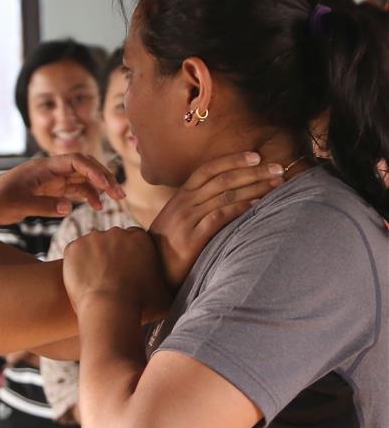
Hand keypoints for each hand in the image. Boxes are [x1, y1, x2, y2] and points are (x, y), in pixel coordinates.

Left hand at [0, 153, 124, 225]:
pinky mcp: (48, 191)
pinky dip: (86, 196)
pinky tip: (95, 206)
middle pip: (83, 167)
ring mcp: (50, 180)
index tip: (107, 186)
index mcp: (43, 166)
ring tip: (113, 201)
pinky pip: (72, 190)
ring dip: (98, 188)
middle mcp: (49, 170)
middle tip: (119, 194)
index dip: (94, 171)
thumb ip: (45, 206)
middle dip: (103, 178)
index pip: (75, 161)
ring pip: (81, 179)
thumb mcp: (18, 205)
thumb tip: (70, 207)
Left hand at [63, 227, 170, 321]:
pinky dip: (75, 265)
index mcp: (140, 237)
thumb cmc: (142, 306)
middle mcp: (117, 231)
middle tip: (109, 279)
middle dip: (110, 257)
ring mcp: (93, 237)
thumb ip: (173, 285)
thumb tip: (185, 289)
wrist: (110, 310)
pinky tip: (82, 281)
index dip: (129, 258)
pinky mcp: (73, 246)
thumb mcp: (167, 295)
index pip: (133, 242)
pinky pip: (74, 253)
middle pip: (111, 242)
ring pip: (92, 247)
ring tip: (95, 282)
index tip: (127, 273)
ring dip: (92, 260)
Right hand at [149, 152, 283, 289]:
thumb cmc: (168, 247)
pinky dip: (241, 208)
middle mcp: (183, 203)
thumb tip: (223, 195)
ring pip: (225, 196)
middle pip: (222, 179)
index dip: (232, 160)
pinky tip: (258, 205)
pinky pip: (219, 217)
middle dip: (253, 172)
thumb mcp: (176, 219)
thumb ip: (195, 206)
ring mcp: (186, 220)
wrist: (150, 271)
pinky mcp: (191, 238)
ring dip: (254, 188)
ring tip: (276, 185)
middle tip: (278, 168)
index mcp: (180, 196)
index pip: (208, 169)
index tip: (256, 156)